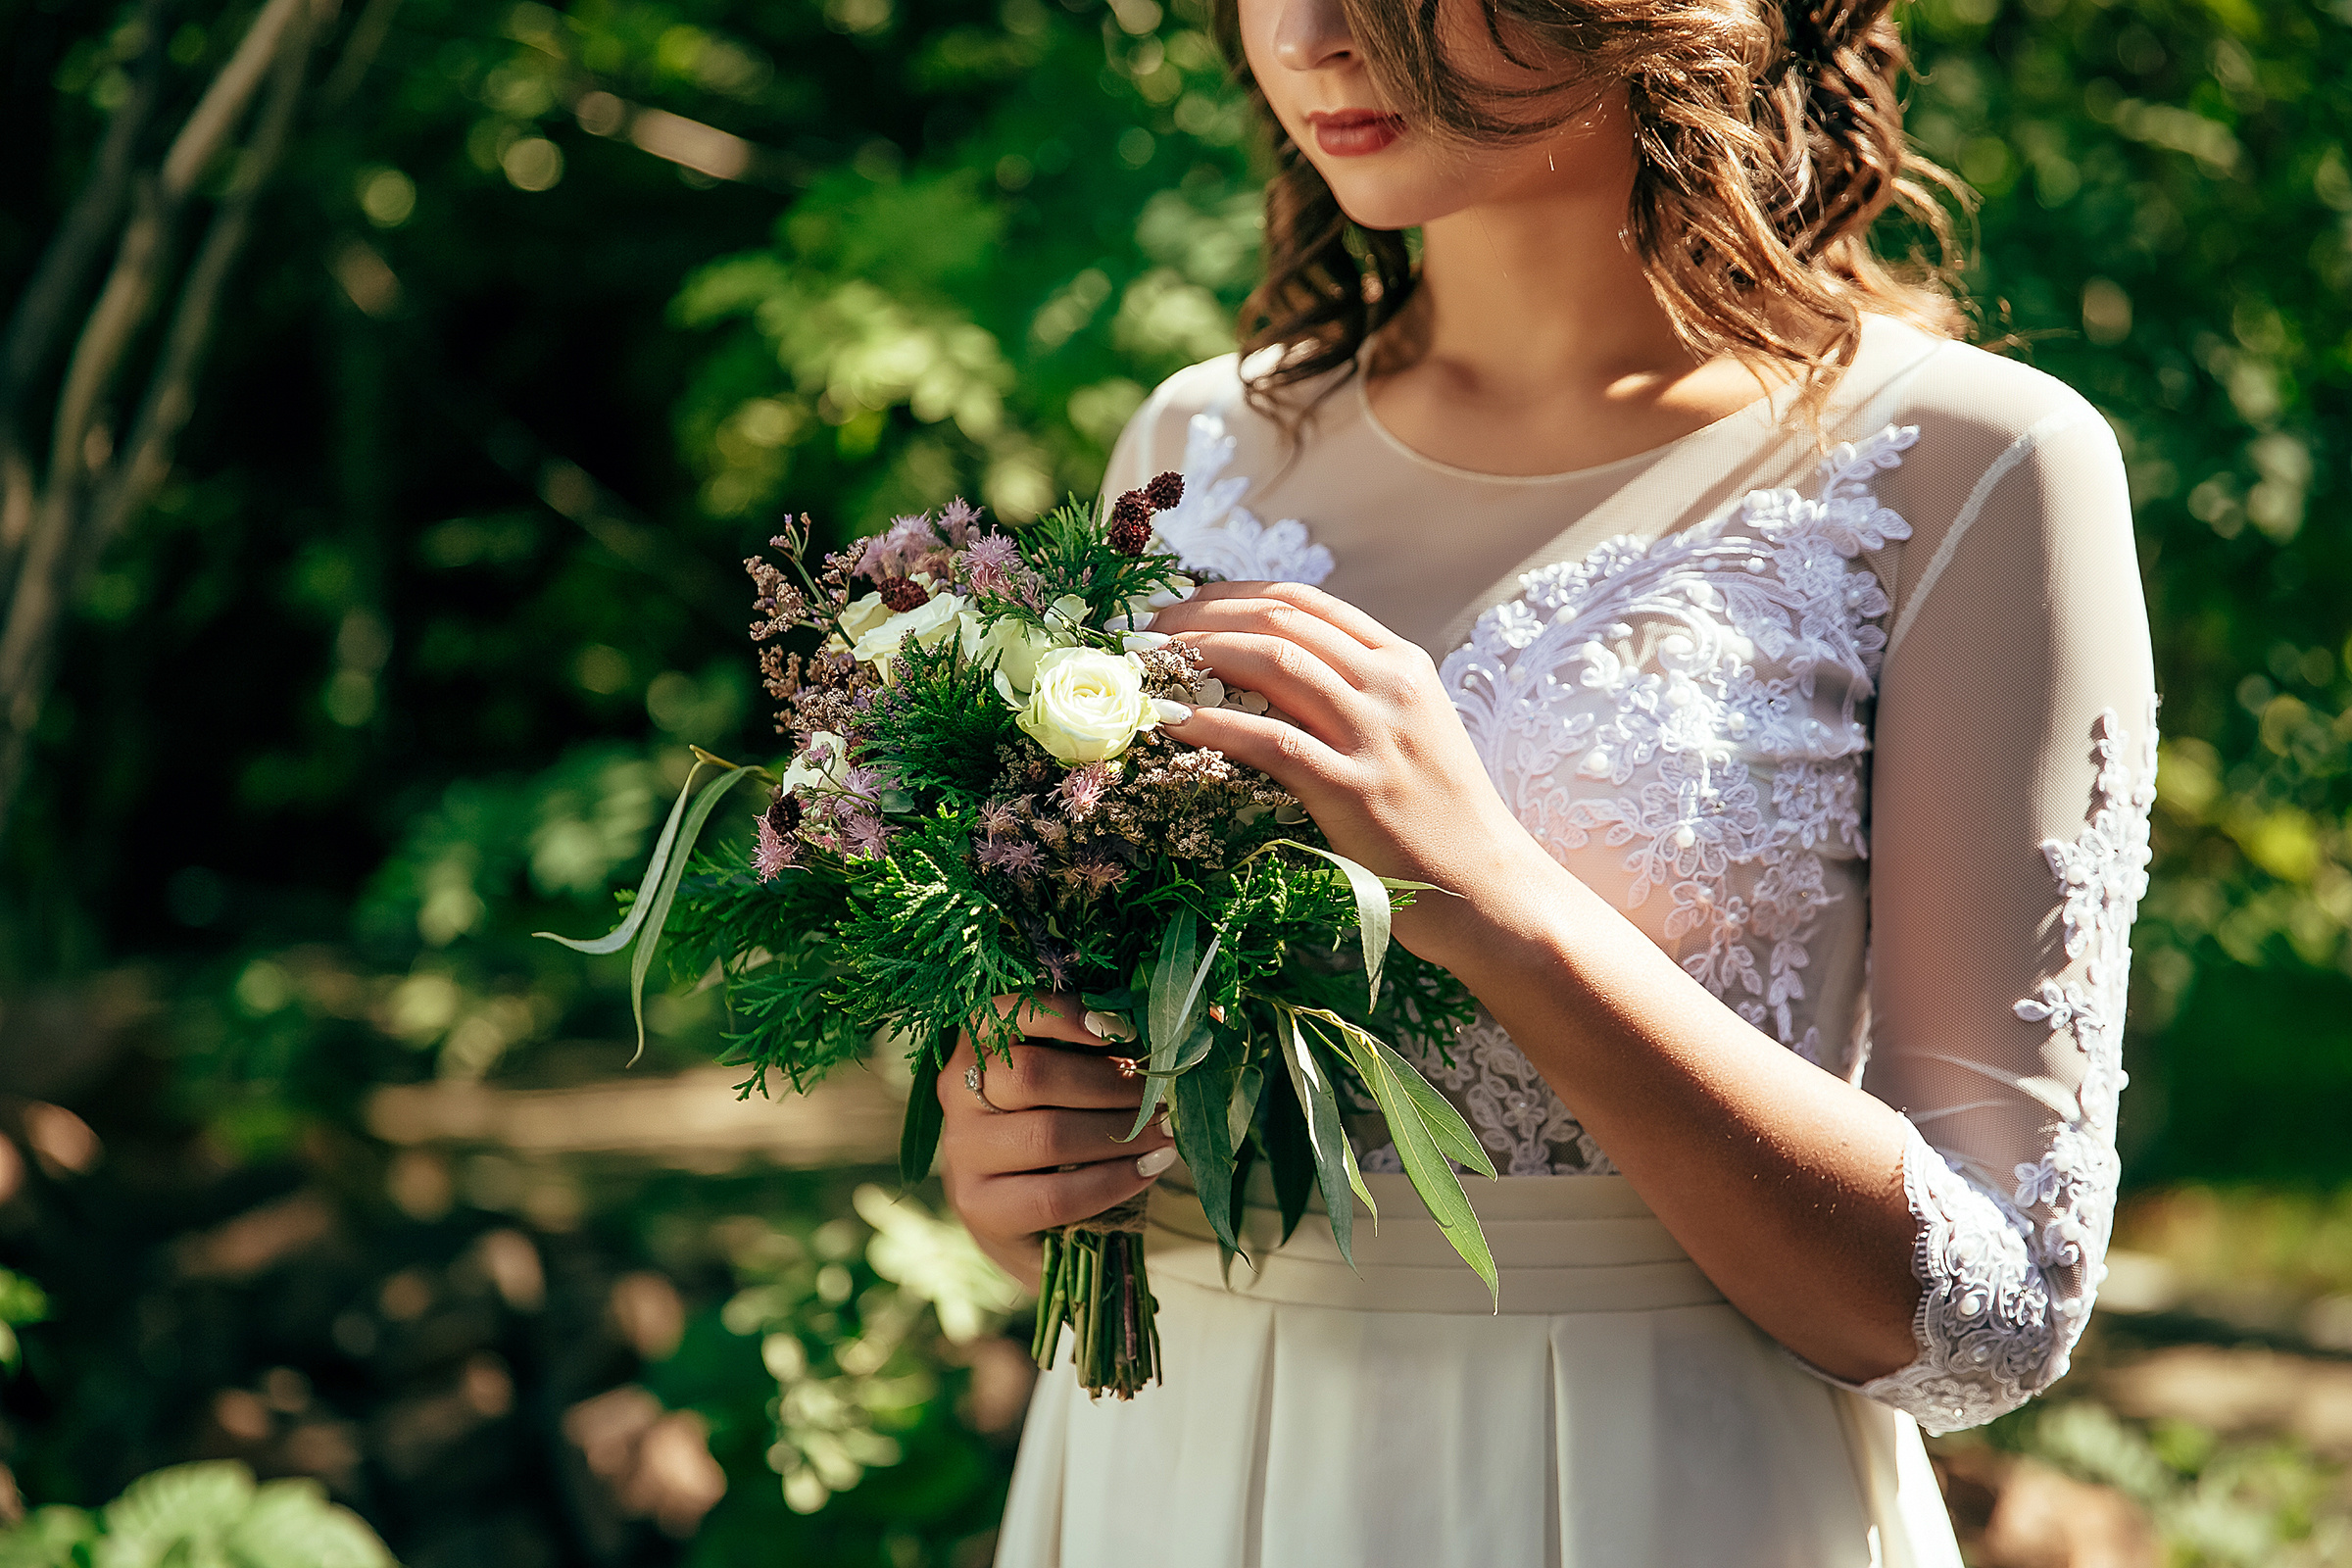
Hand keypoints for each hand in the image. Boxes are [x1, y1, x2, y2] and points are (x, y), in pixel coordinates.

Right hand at [935, 993, 1177, 1288]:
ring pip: (1047, 1134)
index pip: (1002, 1014)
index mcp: (975, 1047)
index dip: (1061, 1015)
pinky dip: (1112, 1181)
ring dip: (1120, 1133)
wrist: (1033, 1223)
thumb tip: (1205, 1013)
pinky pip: (1054, 1194)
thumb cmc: (1062, 1130)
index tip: (1122, 1029)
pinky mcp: (979, 1208)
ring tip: (1167, 1133)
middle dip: (1112, 1084)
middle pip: (1033, 1076)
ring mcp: (963, 1154)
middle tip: (1165, 1095)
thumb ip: (1112, 1047)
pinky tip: (1149, 1171)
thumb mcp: (1077, 1081)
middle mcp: (956, 1094)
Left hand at [1146, 581, 1556, 968]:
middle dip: (1200, 618)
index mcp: (1403, 663)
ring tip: (1147, 665)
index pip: (1303, 602)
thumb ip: (1357, 696)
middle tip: (1145, 632)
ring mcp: (1375, 735)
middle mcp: (1391, 686)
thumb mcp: (1412, 733)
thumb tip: (1265, 679)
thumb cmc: (1441, 820)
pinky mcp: (1354, 789)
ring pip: (1271, 665)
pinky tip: (1169, 722)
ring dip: (1196, 657)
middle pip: (1278, 622)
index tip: (1180, 605)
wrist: (1489, 889)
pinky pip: (1268, 741)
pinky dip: (1210, 724)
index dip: (1229, 595)